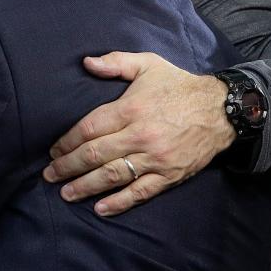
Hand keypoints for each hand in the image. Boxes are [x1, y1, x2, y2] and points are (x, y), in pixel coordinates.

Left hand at [42, 52, 234, 215]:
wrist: (221, 109)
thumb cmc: (178, 85)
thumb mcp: (148, 64)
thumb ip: (116, 62)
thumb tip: (86, 62)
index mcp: (131, 108)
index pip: (90, 128)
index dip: (68, 141)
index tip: (53, 150)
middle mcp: (140, 135)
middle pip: (96, 154)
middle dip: (69, 166)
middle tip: (50, 175)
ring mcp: (155, 158)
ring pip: (113, 175)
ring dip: (86, 186)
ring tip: (66, 192)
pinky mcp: (170, 175)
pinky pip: (140, 192)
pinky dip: (119, 202)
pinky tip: (100, 208)